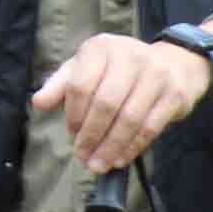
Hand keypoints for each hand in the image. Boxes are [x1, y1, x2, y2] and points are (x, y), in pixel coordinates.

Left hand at [32, 33, 212, 171]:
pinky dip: (133, 147)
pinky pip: (150, 127)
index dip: (73, 114)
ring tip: (99, 164)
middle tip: (83, 157)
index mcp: (101, 47)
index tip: (71, 135)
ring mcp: (156, 74)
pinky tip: (121, 159)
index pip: (80, 85)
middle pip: (105, 103)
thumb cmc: (120, 68)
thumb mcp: (87, 67)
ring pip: (129, 118)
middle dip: (92, 135)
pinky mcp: (175, 95)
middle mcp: (130, 56)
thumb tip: (37, 103)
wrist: (174, 63)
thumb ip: (61, 85)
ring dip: (111, 146)